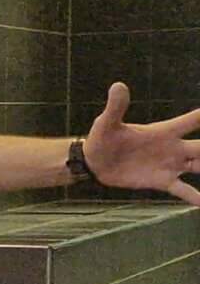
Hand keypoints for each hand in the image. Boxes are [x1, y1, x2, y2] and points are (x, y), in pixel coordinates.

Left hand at [83, 83, 199, 204]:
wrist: (95, 163)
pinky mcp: (162, 181)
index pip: (192, 120)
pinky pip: (184, 190)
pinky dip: (196, 197)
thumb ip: (117, 107)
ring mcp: (170, 165)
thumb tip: (118, 85)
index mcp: (164, 131)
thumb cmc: (103, 138)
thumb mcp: (108, 123)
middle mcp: (173, 148)